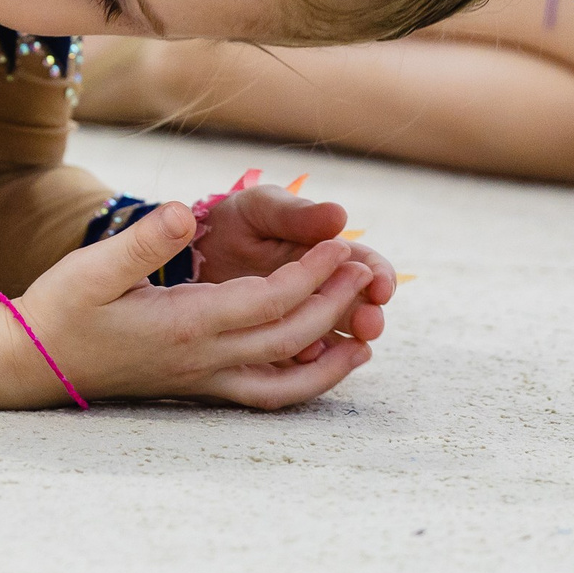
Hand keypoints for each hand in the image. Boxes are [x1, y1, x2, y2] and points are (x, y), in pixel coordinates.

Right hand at [9, 203, 378, 409]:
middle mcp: (202, 360)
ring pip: (283, 381)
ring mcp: (202, 380)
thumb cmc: (60, 310)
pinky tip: (319, 369)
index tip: (342, 245)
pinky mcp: (197, 388)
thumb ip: (143, 242)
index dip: (310, 275)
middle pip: (288, 338)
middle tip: (367, 269)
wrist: (34, 364)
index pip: (267, 303)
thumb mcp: (91, 268)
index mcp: (184, 325)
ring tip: (367, 338)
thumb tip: (189, 212)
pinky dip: (301, 387)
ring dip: (329, 361)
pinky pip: (262, 395)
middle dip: (333, 304)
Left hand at [190, 180, 395, 353]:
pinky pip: (295, 363)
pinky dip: (305, 362)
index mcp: (329, 252)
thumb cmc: (236, 222)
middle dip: (369, 317)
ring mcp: (299, 322)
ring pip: (333, 341)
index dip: (380, 276)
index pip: (367, 266)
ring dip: (345, 346)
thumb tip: (339, 216)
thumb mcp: (263, 209)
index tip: (380, 284)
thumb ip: (297, 215)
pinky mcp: (272, 346)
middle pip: (358, 309)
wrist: (193, 252)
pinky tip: (303, 357)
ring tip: (346, 348)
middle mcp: (323, 292)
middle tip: (370, 323)